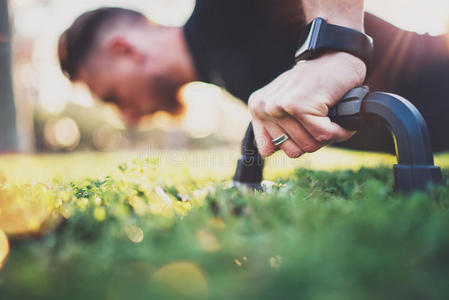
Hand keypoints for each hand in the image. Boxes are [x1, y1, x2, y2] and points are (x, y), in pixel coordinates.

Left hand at [248, 52, 365, 157]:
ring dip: (327, 135)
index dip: (291, 145)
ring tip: (329, 116)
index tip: (302, 128)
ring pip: (310, 145)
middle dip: (312, 140)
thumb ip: (276, 127)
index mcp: (257, 108)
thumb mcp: (287, 104)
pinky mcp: (300, 106)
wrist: (336, 56)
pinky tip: (339, 117)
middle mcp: (264, 107)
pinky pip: (324, 135)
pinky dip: (339, 131)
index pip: (267, 150)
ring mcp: (281, 106)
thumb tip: (273, 152)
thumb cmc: (315, 84)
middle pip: (293, 151)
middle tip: (319, 120)